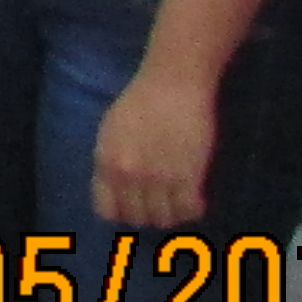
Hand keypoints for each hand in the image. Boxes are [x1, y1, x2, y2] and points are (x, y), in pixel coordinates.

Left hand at [90, 65, 218, 232]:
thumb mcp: (111, 131)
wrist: (172, 83)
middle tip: (161, 202)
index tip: (134, 206)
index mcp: (105, 161)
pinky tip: (196, 198)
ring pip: (164, 218)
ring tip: (178, 200)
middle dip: (148, 214)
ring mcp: (158, 177)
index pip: (106, 210)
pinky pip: (188, 209)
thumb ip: (111, 160)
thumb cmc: (140, 100)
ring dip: (172, 213)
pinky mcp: (187, 175)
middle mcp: (128, 174)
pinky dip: (193, 209)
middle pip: (137, 217)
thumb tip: (116, 188)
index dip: (122, 212)